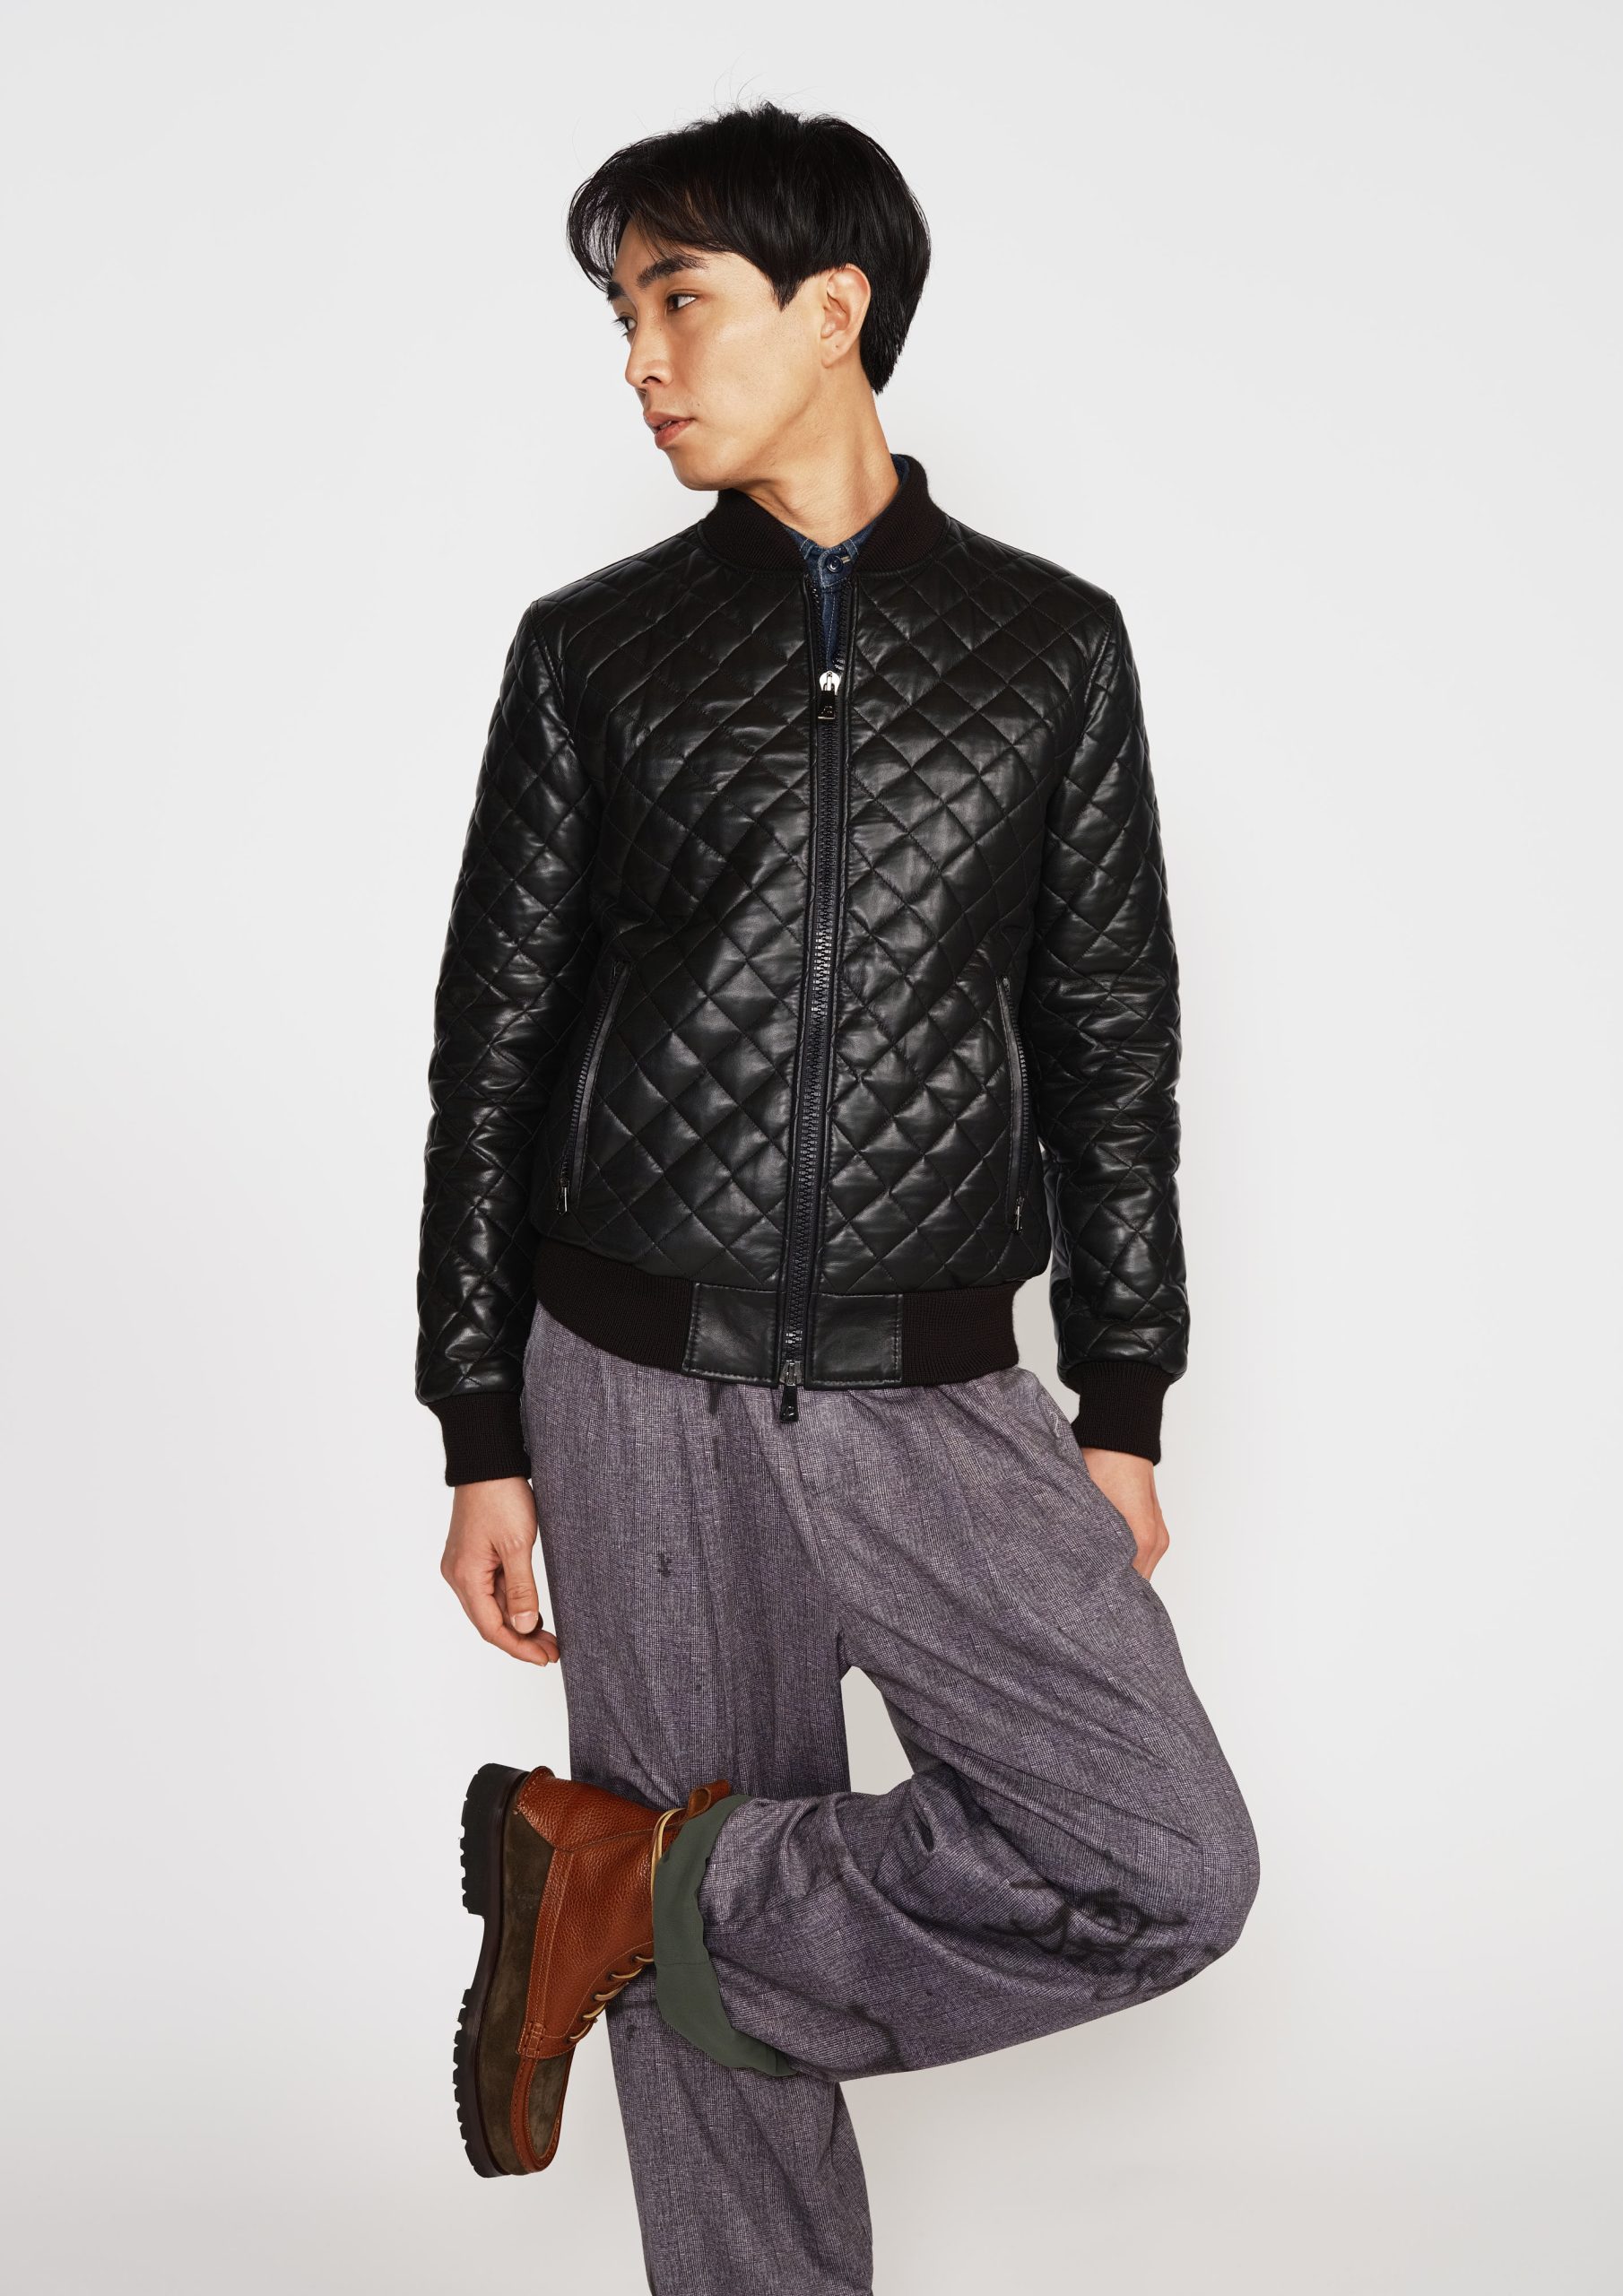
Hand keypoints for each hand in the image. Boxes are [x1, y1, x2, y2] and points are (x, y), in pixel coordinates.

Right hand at [440, 1477, 559, 1665]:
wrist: (488, 1462)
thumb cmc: (500, 1496)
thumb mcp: (517, 1545)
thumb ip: (520, 1589)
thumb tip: (522, 1627)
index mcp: (465, 1576)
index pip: (491, 1628)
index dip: (518, 1647)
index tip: (545, 1658)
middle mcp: (459, 1574)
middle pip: (489, 1621)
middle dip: (521, 1639)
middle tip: (553, 1651)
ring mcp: (465, 1565)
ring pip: (491, 1607)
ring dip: (518, 1622)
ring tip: (549, 1636)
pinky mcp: (474, 1556)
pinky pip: (492, 1589)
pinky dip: (512, 1602)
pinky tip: (532, 1611)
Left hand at [1079, 1448, 1169, 1579]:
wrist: (1121, 1439)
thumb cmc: (1104, 1467)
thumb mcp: (1089, 1506)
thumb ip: (1089, 1543)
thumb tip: (1079, 1570)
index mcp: (1144, 1539)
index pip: (1130, 1586)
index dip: (1107, 1592)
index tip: (1087, 1598)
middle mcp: (1157, 1541)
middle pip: (1137, 1581)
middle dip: (1112, 1585)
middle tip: (1085, 1589)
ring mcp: (1159, 1534)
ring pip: (1139, 1569)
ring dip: (1119, 1572)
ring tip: (1092, 1574)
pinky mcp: (1153, 1526)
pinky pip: (1141, 1556)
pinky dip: (1125, 1560)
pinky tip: (1104, 1557)